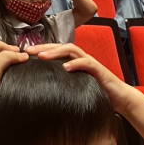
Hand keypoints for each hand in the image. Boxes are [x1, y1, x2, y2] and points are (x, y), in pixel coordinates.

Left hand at [25, 43, 142, 113]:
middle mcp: (81, 59)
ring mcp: (90, 62)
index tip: (25, 55)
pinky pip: (86, 63)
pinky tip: (65, 68)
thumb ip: (63, 86)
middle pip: (60, 46)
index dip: (40, 50)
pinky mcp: (99, 69)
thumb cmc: (97, 95)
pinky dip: (75, 63)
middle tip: (27, 51)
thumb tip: (43, 92)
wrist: (119, 98)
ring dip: (56, 51)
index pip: (55, 51)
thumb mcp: (75, 89)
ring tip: (42, 57)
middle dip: (43, 47)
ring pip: (71, 49)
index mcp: (74, 62)